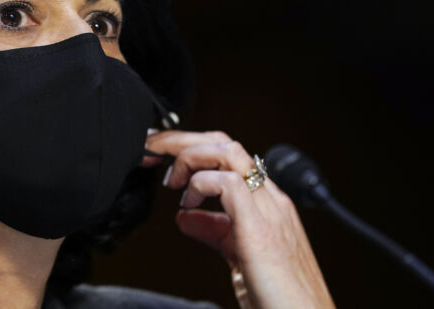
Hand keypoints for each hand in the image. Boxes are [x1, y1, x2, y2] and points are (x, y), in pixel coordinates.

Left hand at [142, 129, 334, 308]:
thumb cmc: (280, 298)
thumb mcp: (238, 256)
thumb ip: (215, 231)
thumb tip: (185, 216)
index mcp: (266, 203)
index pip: (227, 154)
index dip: (190, 149)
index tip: (161, 160)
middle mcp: (270, 199)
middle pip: (224, 142)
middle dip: (182, 141)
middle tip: (153, 153)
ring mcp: (269, 210)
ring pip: (227, 151)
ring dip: (189, 156)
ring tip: (171, 180)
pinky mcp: (260, 229)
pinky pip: (229, 183)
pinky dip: (201, 185)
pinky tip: (188, 203)